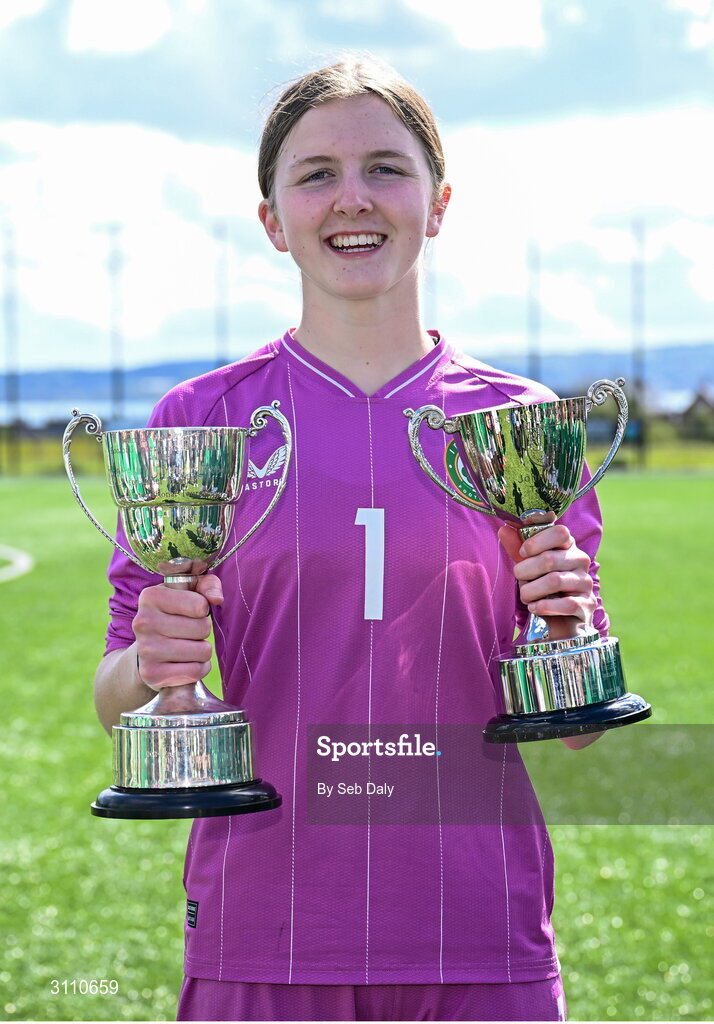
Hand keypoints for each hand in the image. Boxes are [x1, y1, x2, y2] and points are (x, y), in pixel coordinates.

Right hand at [132, 574, 223, 688]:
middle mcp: (143, 622)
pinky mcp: (152, 674)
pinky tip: (185, 662)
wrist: (147, 651)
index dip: (203, 609)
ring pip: (202, 651)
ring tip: (187, 646)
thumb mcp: (190, 592)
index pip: (200, 605)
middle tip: (188, 632)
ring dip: (201, 650)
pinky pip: (195, 671)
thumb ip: (208, 585)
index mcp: (150, 597)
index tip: (190, 612)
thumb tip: (217, 599)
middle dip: (203, 631)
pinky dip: (198, 668)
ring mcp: (146, 650)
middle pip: (203, 628)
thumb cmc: (175, 615)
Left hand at [498, 523, 595, 640]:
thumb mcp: (528, 567)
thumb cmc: (542, 588)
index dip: (536, 541)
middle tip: (520, 579)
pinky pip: (565, 604)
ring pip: (554, 581)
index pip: (560, 531)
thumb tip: (503, 530)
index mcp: (568, 546)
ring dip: (531, 591)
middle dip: (525, 571)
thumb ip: (518, 549)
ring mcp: (586, 582)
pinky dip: (544, 607)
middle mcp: (581, 561)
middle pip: (549, 559)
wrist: (559, 621)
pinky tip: (535, 608)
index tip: (523, 553)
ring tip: (526, 597)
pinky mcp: (587, 604)